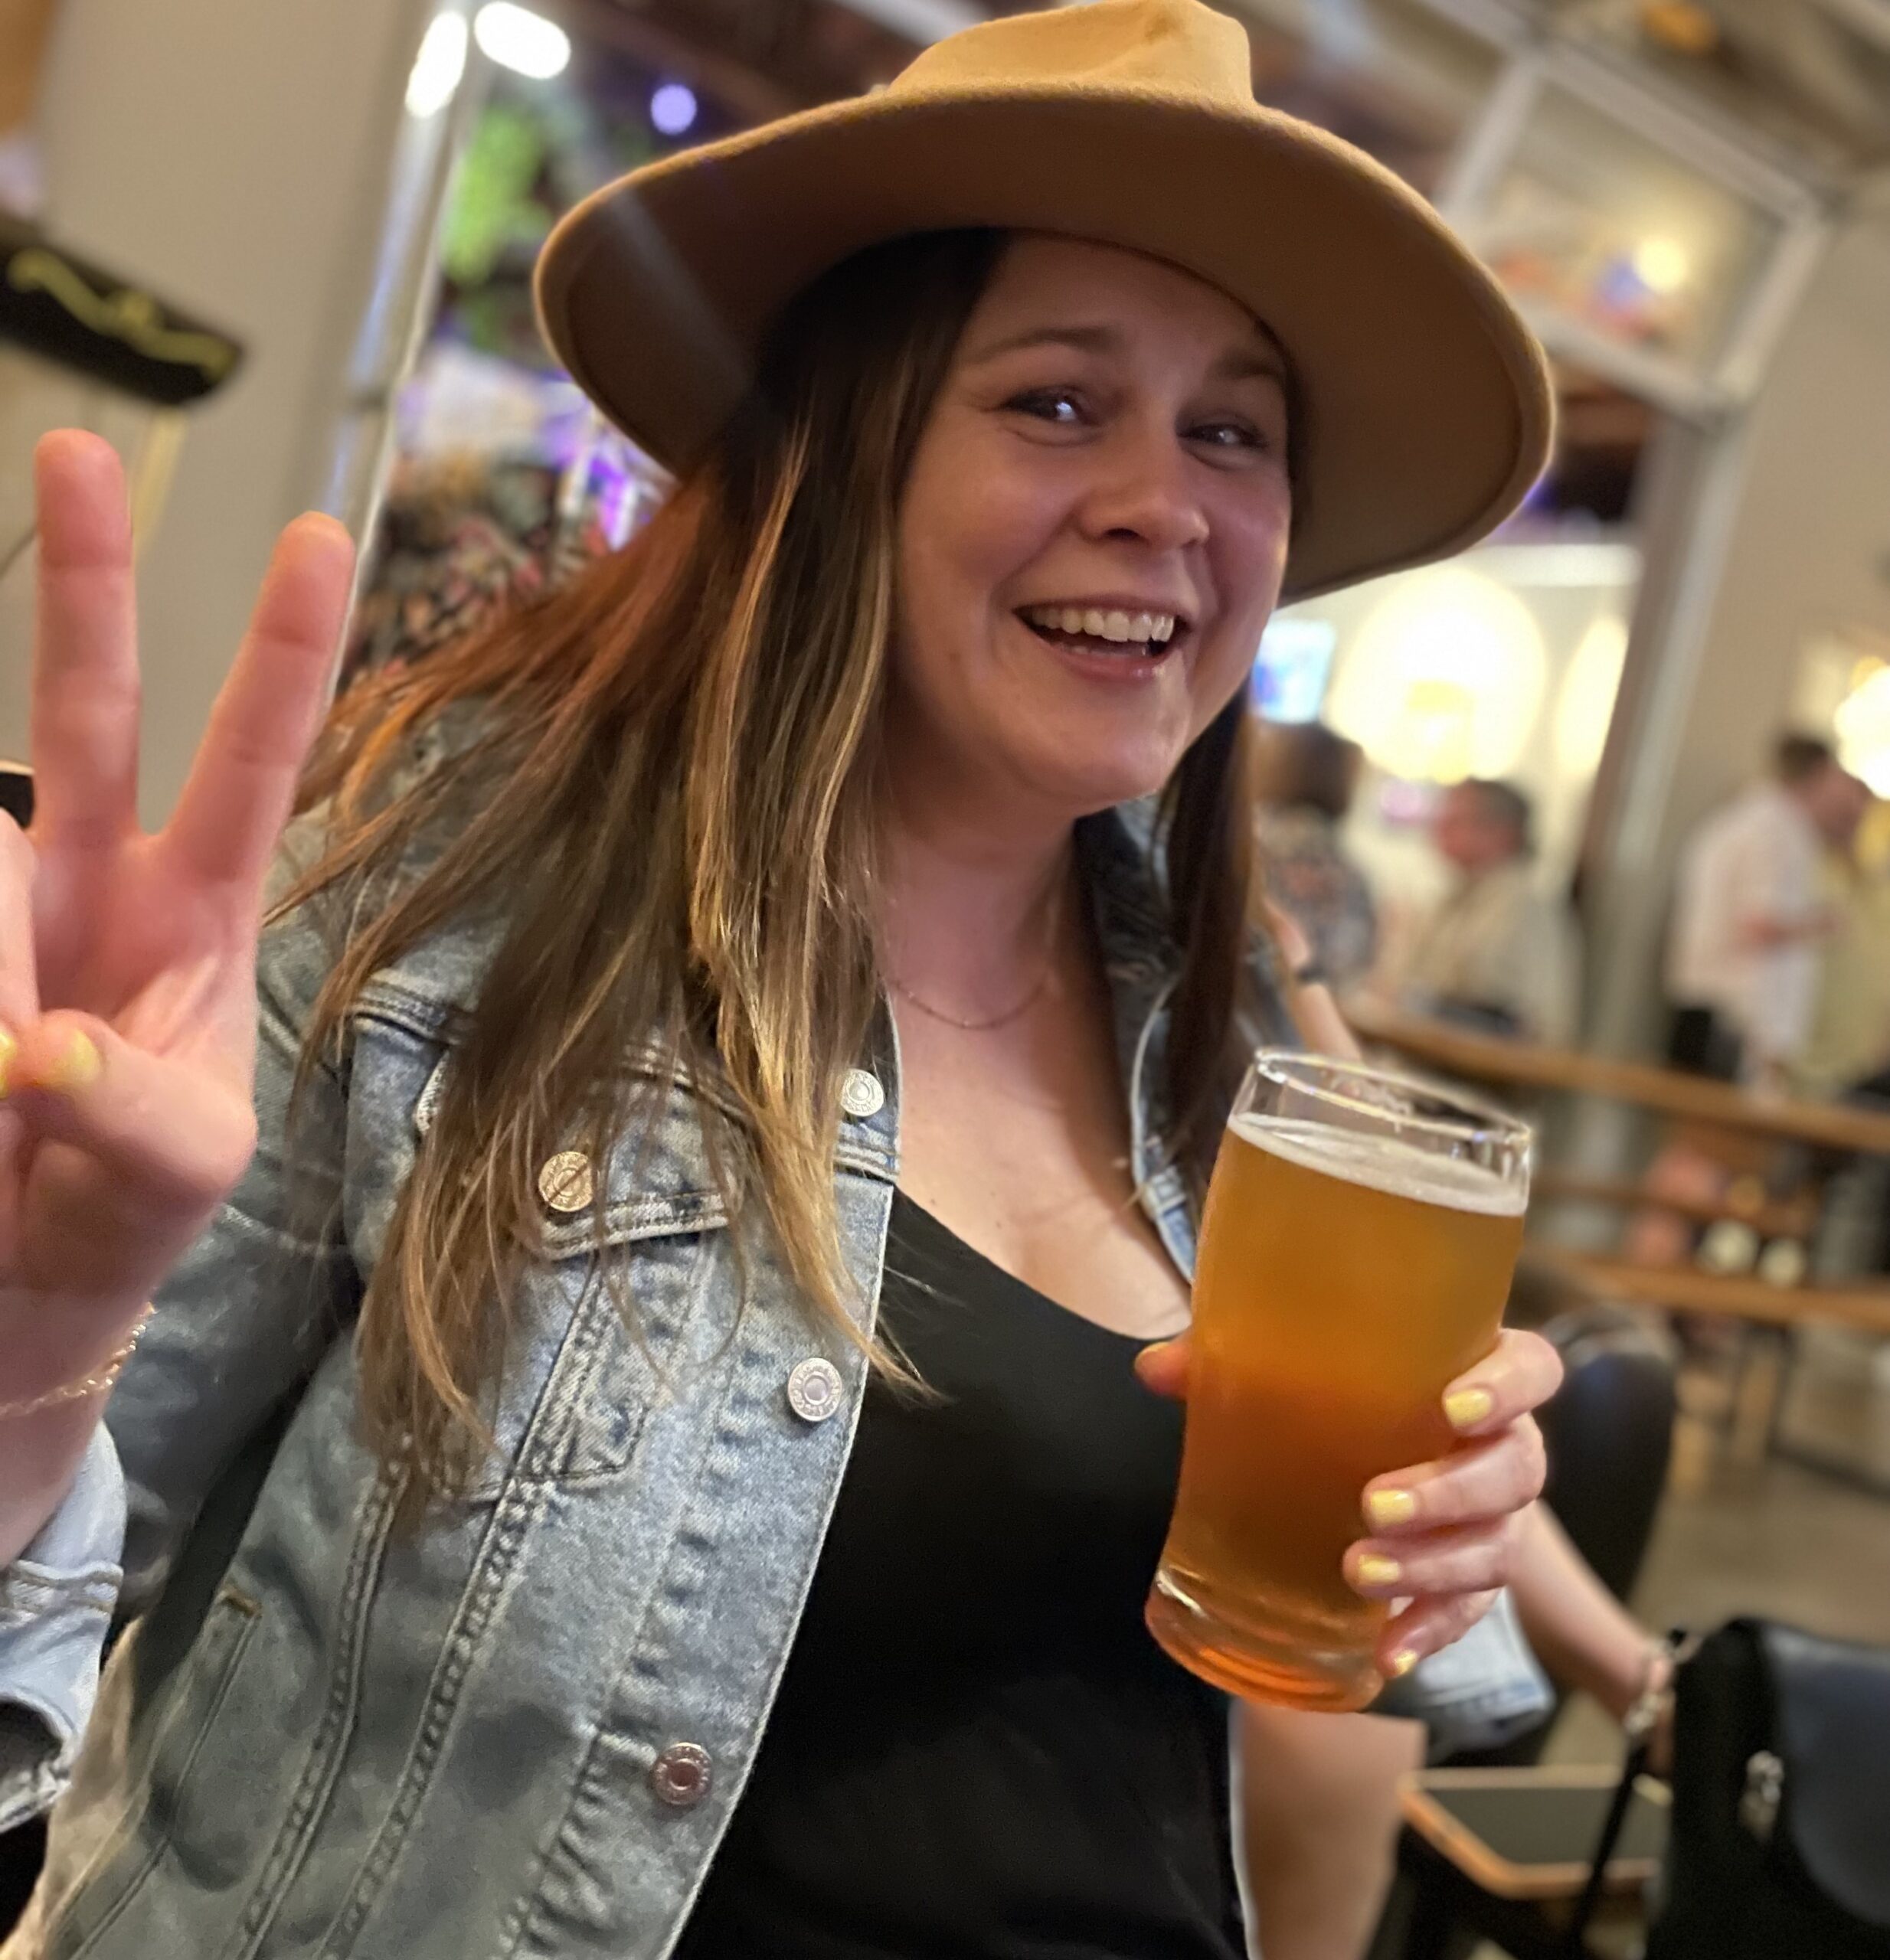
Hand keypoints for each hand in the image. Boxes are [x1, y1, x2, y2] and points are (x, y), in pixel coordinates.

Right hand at [0, 432, 352, 1421]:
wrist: (12, 1298)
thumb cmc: (122, 1222)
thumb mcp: (174, 1173)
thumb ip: (130, 1111)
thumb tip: (36, 1047)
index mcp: (194, 918)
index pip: (253, 766)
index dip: (282, 658)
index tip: (321, 539)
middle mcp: (85, 883)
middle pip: (88, 707)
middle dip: (90, 583)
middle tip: (80, 452)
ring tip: (5, 1108)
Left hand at [1137, 1327, 1562, 1679]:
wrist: (1360, 1445)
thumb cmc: (1338, 1388)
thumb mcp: (1292, 1366)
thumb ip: (1229, 1360)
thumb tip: (1154, 1369)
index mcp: (1474, 1375)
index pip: (1531, 1370)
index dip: (1506, 1388)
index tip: (1450, 1409)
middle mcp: (1502, 1446)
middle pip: (1514, 1470)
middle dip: (1448, 1492)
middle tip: (1373, 1505)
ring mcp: (1496, 1516)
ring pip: (1494, 1546)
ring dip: (1433, 1566)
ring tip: (1359, 1573)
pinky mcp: (1472, 1574)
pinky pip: (1470, 1610)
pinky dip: (1429, 1630)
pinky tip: (1386, 1652)